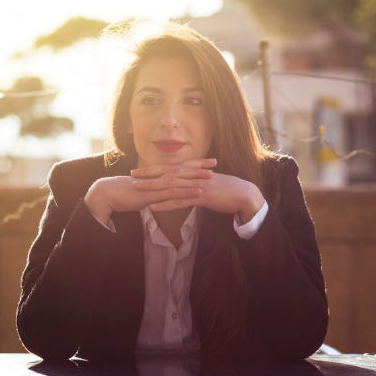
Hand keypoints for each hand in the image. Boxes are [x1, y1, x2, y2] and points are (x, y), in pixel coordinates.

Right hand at [84, 158, 216, 225]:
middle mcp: (158, 176)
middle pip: (182, 168)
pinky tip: (198, 193)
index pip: (178, 166)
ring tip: (211, 177)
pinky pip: (173, 193)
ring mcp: (156, 185)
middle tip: (215, 162)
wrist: (108, 194)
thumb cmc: (124, 194)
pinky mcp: (154, 194)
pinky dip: (187, 192)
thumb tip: (160, 195)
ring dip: (196, 177)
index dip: (193, 163)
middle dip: (199, 165)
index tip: (206, 161)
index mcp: (157, 174)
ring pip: (180, 179)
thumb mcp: (142, 192)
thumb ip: (154, 192)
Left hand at [130, 161, 264, 223]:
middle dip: (148, 174)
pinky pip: (180, 201)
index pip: (170, 167)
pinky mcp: (201, 197)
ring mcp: (197, 185)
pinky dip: (165, 204)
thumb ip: (196, 181)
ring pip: (170, 185)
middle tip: (132, 175)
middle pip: (166, 173)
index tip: (139, 170)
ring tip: (137, 189)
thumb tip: (186, 184)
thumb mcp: (209, 182)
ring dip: (152, 187)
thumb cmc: (227, 189)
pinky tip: (153, 207)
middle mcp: (193, 175)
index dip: (154, 168)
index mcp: (195, 170)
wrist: (244, 194)